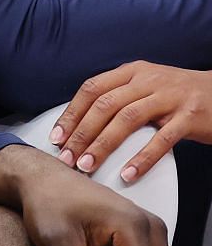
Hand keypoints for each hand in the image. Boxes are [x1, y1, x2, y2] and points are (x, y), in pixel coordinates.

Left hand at [51, 62, 211, 182]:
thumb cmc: (180, 94)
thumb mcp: (147, 85)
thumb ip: (119, 96)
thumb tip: (81, 124)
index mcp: (133, 71)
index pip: (92, 89)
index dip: (72, 113)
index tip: (57, 136)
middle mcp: (149, 80)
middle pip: (105, 105)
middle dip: (81, 133)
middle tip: (66, 157)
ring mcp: (170, 97)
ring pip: (127, 120)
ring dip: (102, 145)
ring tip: (87, 165)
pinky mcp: (190, 117)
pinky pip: (161, 139)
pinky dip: (141, 158)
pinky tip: (128, 173)